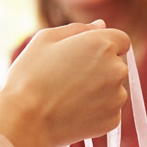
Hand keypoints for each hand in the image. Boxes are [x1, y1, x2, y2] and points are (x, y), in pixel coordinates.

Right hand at [0, 20, 129, 146]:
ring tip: (69, 96)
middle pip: (117, 65)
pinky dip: (95, 110)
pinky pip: (109, 110)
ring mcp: (117, 97)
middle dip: (100, 68)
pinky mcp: (113, 120)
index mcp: (102, 44)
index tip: (83, 56)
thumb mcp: (46, 39)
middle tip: (69, 78)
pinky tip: (73, 111)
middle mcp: (117, 69)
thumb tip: (100, 25)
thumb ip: (78, 28)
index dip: (102, 46)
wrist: (25, 120)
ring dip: (99, 90)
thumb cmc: (30, 75)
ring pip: (114, 89)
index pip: (121, 40)